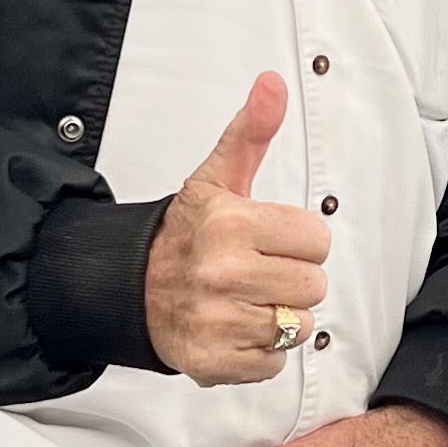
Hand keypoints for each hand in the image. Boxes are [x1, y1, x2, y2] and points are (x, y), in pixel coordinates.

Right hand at [142, 74, 330, 386]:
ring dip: (275, 316)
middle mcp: (224, 273)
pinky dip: (257, 352)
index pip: (317, 240)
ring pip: (296, 325)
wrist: (131, 286)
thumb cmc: (187, 235)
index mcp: (232, 224)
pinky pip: (272, 362)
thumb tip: (272, 84)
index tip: (267, 240)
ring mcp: (218, 320)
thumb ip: (252, 131)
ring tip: (243, 299)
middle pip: (313, 286)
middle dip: (290, 280)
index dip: (297, 242)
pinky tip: (233, 328)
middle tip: (254, 272)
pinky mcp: (214, 361)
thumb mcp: (217, 178)